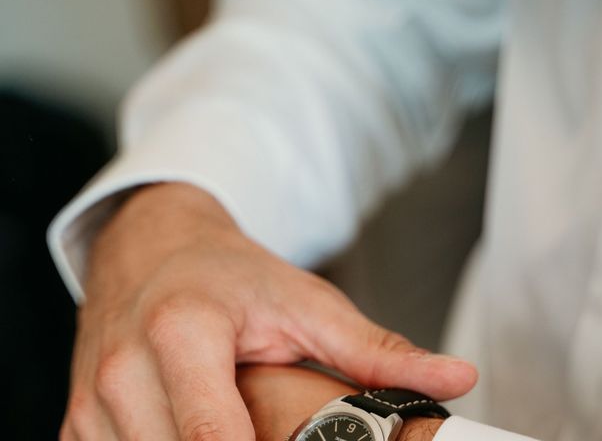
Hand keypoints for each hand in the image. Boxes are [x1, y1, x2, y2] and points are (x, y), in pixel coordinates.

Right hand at [61, 182, 475, 439]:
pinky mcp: (76, 423)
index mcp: (182, 332)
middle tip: (276, 434)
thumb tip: (454, 379)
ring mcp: (90, 403)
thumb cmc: (228, 274)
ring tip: (241, 427)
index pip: (214, 439)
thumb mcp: (305, 302)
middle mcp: (122, 371)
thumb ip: (375, 351)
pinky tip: (194, 436)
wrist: (155, 249)